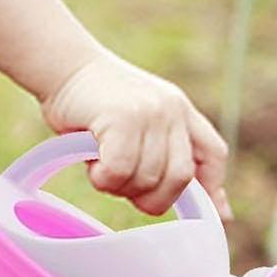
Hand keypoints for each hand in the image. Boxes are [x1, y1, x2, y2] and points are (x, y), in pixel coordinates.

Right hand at [40, 48, 232, 220]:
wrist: (63, 64)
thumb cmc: (92, 104)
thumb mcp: (136, 123)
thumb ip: (161, 153)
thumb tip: (196, 201)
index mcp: (180, 110)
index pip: (213, 154)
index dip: (213, 187)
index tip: (214, 213)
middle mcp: (172, 110)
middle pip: (181, 178)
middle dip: (152, 197)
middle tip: (122, 185)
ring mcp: (150, 113)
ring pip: (147, 179)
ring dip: (118, 186)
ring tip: (99, 164)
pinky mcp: (124, 118)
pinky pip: (120, 171)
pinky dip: (103, 178)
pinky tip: (92, 163)